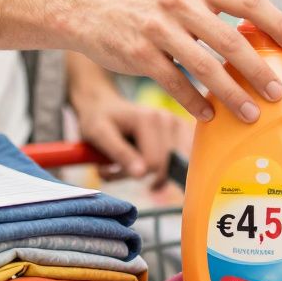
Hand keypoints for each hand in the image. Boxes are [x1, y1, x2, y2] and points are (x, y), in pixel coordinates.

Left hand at [68, 55, 189, 187]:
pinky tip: (151, 162)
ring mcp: (178, 125)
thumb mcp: (100, 135)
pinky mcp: (183, 132)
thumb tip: (142, 174)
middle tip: (121, 167)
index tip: (113, 170)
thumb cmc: (98, 121)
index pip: (153, 164)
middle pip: (165, 167)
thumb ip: (120, 154)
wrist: (104, 106)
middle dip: (143, 174)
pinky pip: (183, 162)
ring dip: (155, 174)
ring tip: (135, 162)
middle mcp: (169, 120)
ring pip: (175, 167)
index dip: (131, 173)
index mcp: (149, 119)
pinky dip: (166, 169)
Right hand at [71, 0, 281, 122]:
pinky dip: (195, 102)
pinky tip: (208, 116)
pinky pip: (176, 84)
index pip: (249, 2)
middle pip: (232, 41)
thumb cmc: (148, 8)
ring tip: (251, 113)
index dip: (277, 24)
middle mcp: (180, 3)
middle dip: (259, 71)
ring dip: (232, 95)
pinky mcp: (140, 54)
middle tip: (277, 92)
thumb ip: (214, 10)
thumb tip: (260, 39)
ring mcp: (158, 29)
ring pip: (206, 67)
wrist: (91, 11)